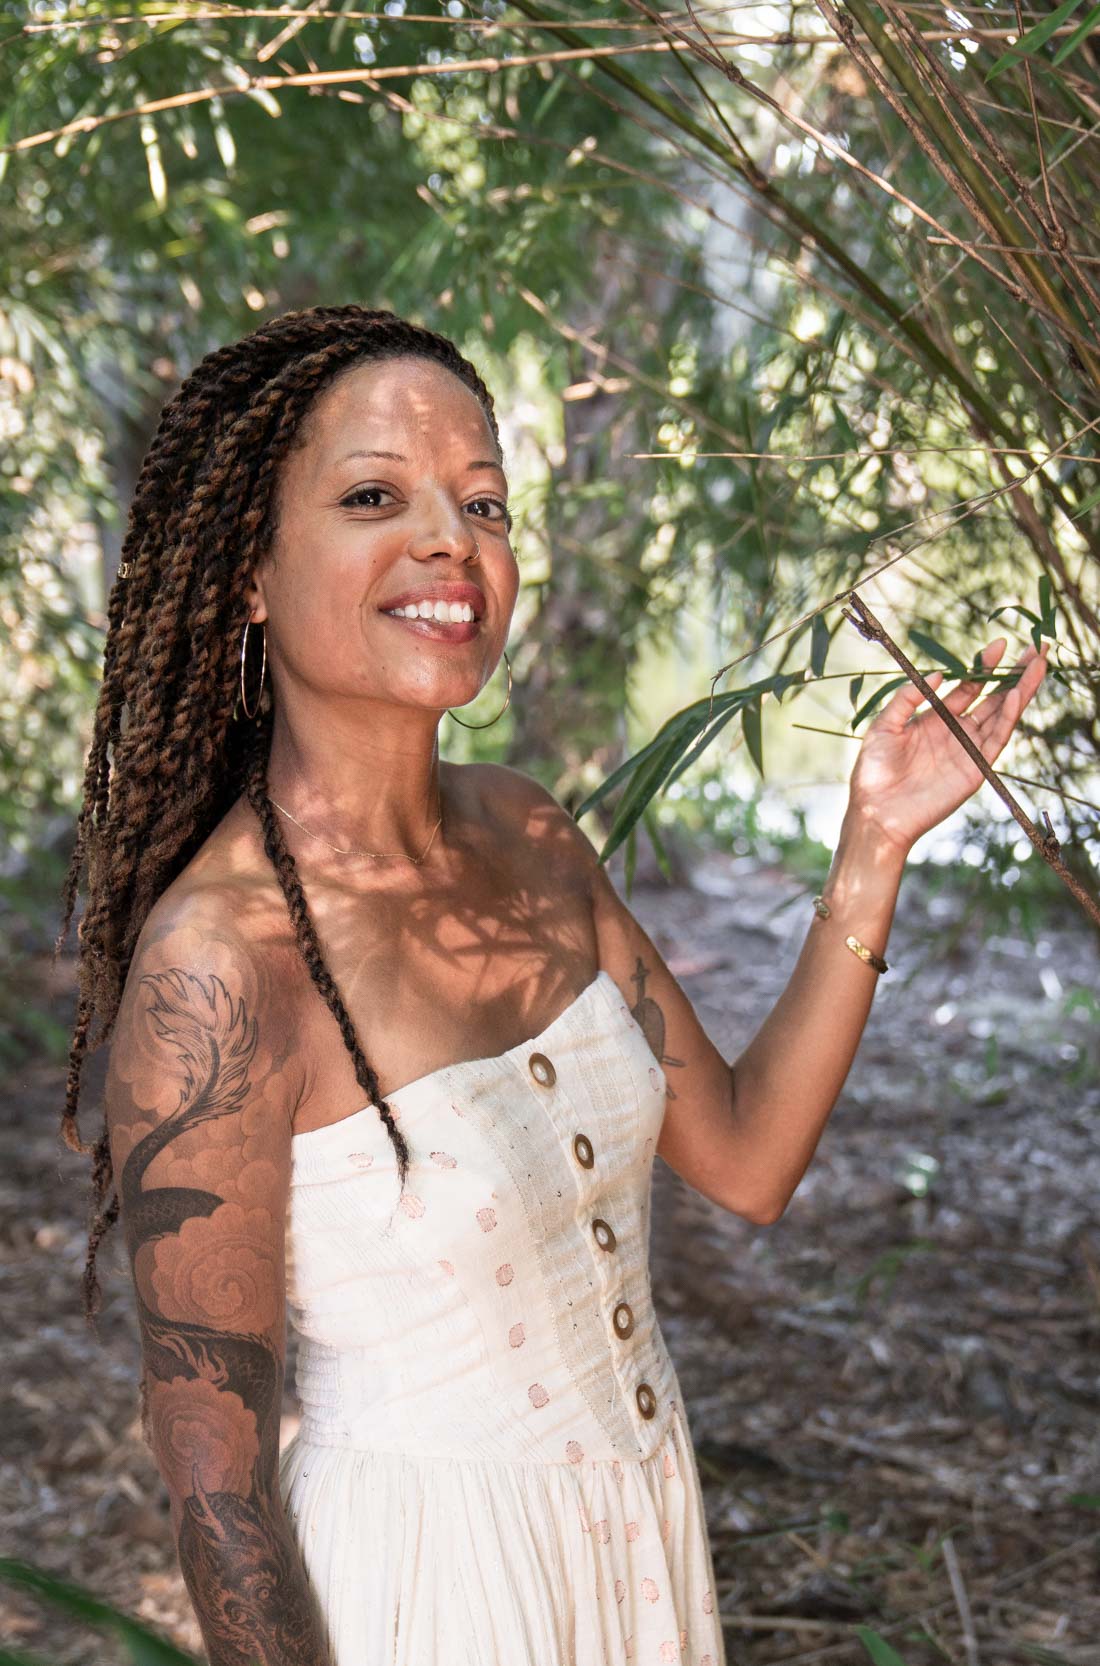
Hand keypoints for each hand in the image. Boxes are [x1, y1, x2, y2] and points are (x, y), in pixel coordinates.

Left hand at [845, 636, 1049, 856]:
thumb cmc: (874, 770)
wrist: (876, 811)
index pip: (968, 688)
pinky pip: (996, 740)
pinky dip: (1008, 718)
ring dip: (1021, 691)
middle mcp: (956, 732)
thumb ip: (908, 698)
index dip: (983, 667)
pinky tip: (1016, 697)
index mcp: (935, 719)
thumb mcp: (885, 725)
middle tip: (1037, 649)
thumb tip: (939, 673)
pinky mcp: (975, 769)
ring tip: (1039, 665)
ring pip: (1002, 716)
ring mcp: (968, 750)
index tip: (998, 644)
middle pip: (993, 698)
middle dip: (1014, 675)